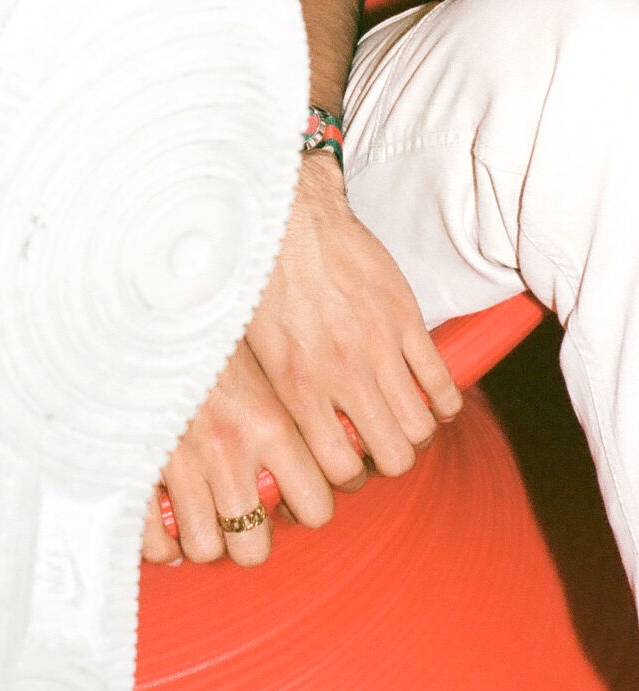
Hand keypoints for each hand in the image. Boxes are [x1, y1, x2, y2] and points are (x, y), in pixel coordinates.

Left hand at [144, 157, 462, 566]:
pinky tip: (426, 397)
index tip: (342, 464)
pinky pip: (442, 384)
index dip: (347, 478)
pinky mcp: (406, 319)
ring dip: (413, 434)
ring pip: (420, 428)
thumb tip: (265, 442)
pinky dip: (442, 402)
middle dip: (385, 461)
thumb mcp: (248, 344)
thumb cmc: (258, 276)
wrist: (289, 213)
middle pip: (392, 458)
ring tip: (397, 421)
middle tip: (373, 444)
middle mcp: (342, 371)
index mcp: (297, 384)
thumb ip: (268, 394)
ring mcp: (380, 346)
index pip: (340, 469)